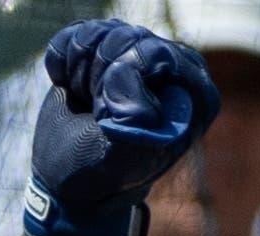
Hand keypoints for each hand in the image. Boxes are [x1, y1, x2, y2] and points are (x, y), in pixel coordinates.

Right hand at [25, 19, 220, 235]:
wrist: (68, 179)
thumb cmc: (100, 176)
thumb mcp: (120, 161)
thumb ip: (133, 123)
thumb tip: (126, 79)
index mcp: (195, 96)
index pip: (155, 55)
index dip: (121, 82)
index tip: (110, 117)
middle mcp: (175, 70)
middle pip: (128, 38)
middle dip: (99, 77)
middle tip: (97, 114)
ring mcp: (142, 56)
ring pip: (103, 32)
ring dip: (81, 72)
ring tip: (87, 105)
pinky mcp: (111, 49)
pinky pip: (80, 32)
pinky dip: (64, 62)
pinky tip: (73, 89)